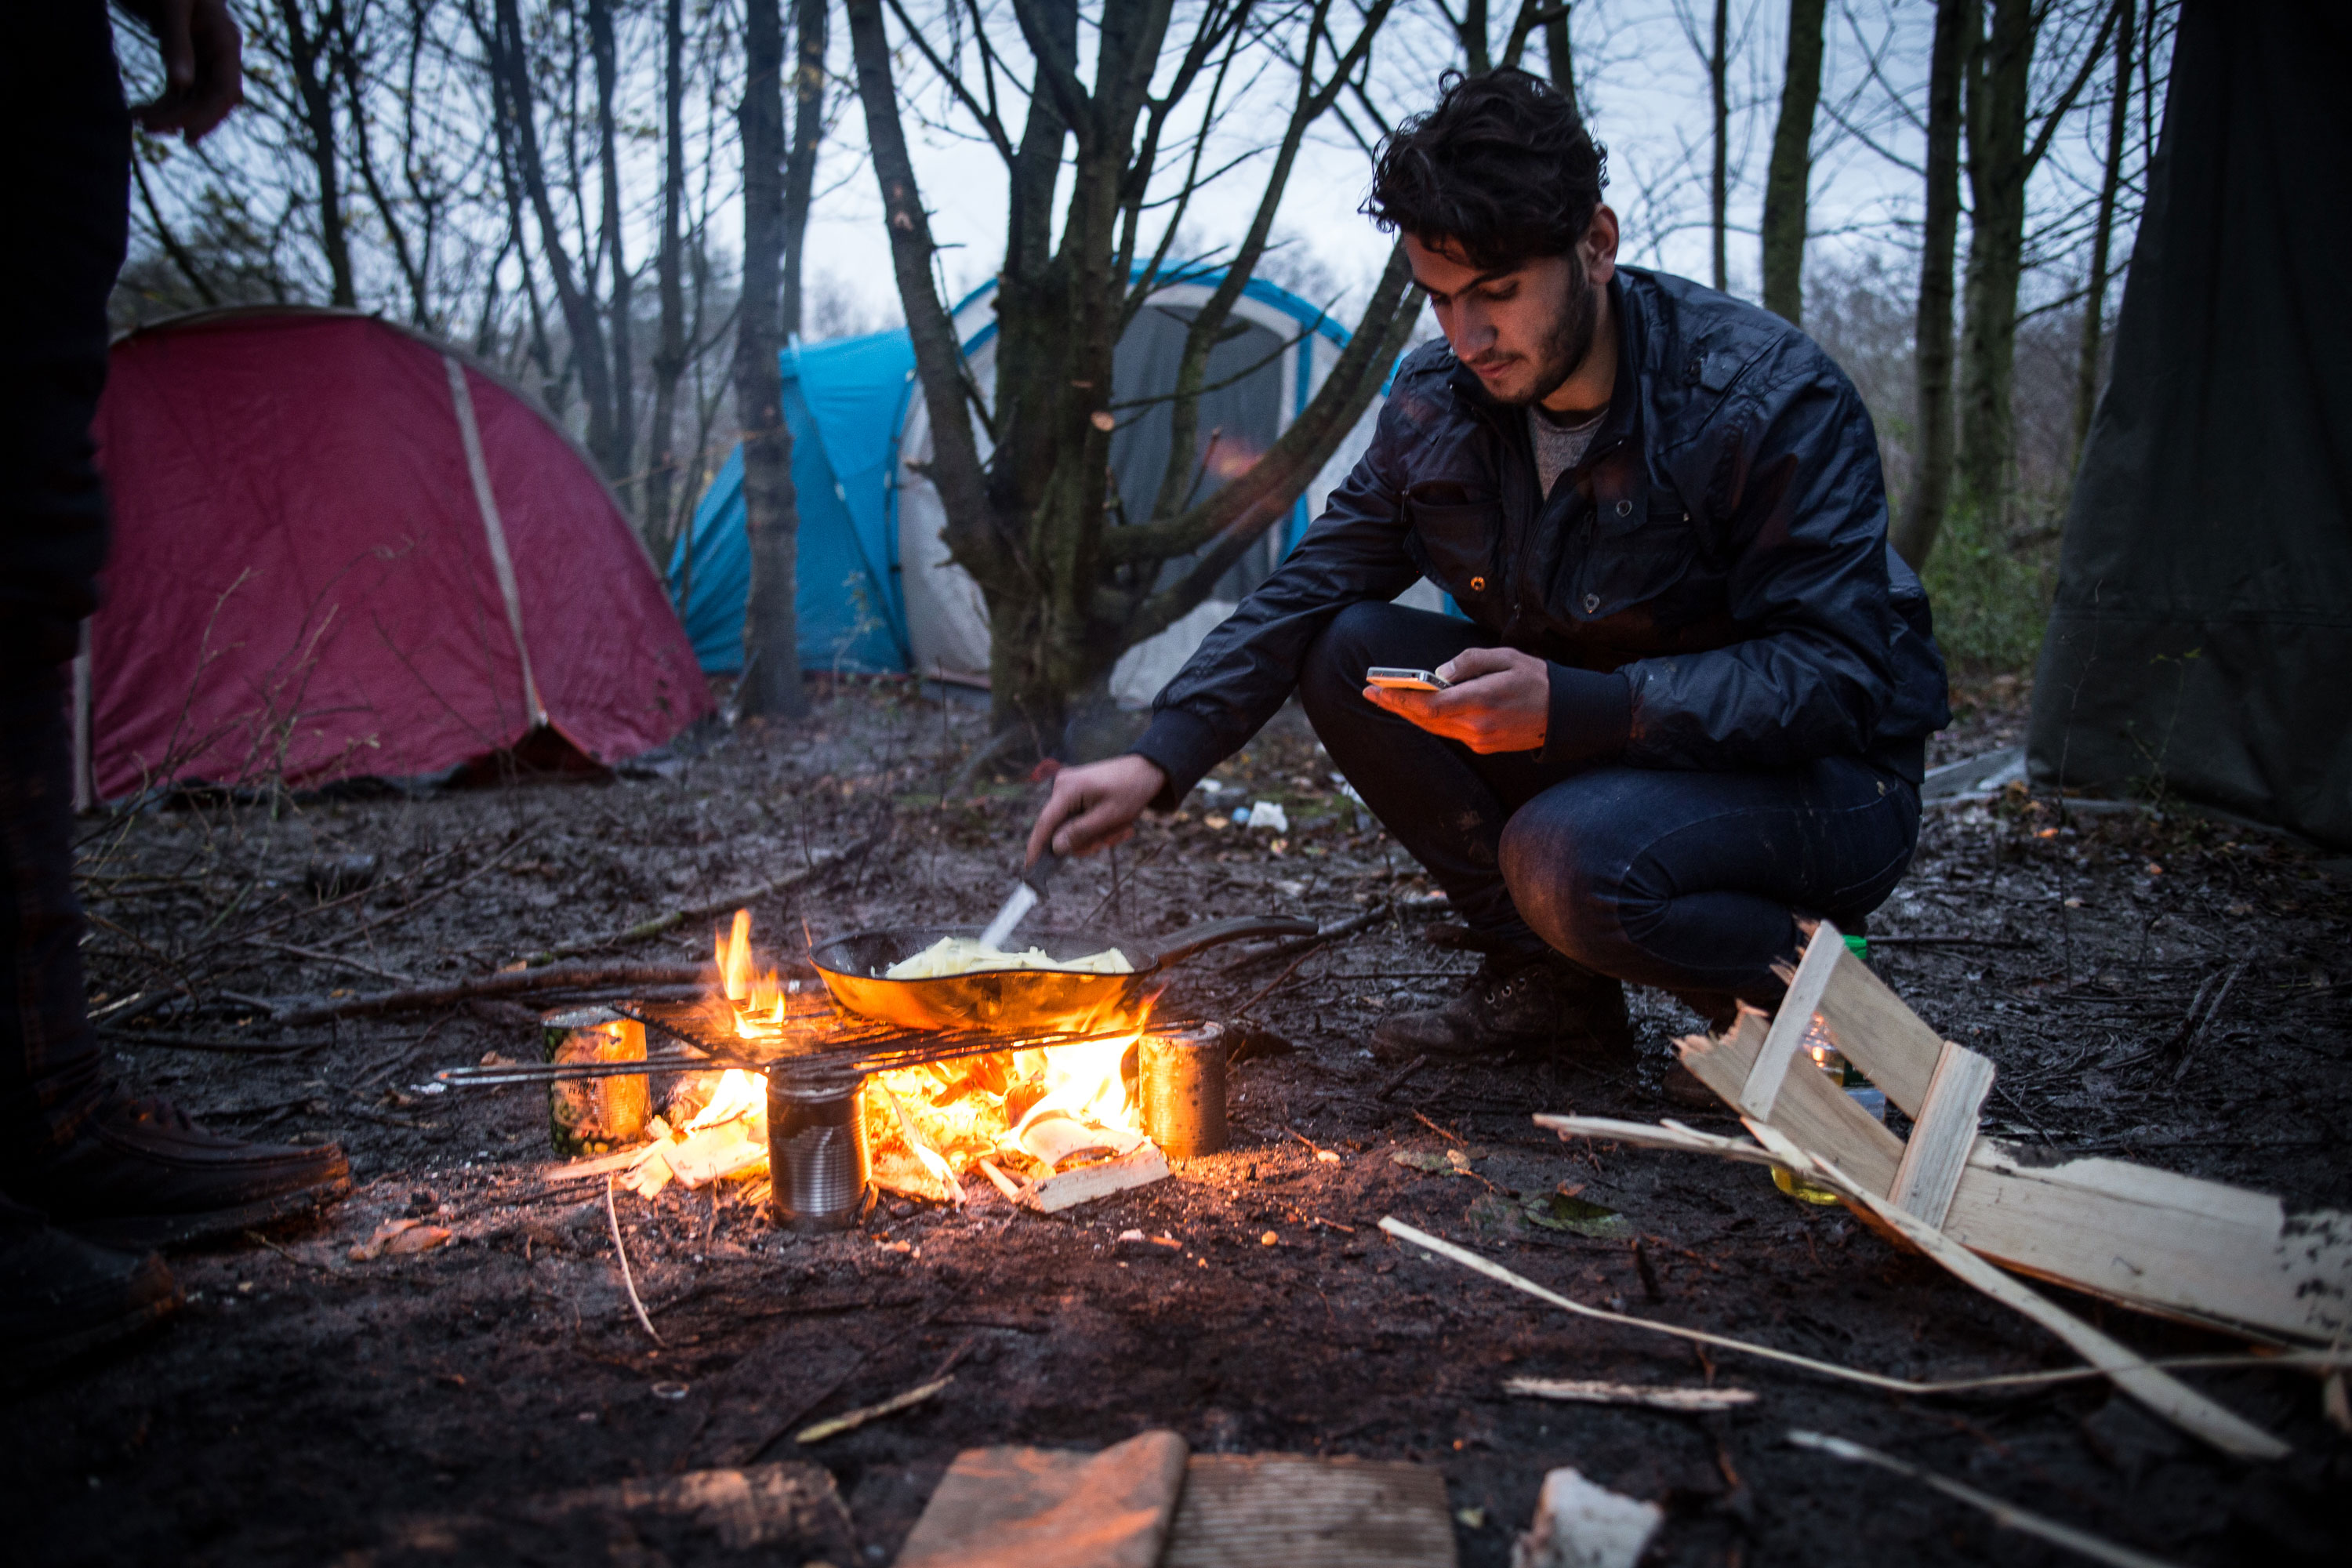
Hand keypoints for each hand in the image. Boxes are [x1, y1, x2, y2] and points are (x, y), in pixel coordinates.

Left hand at [132, 0, 243, 144]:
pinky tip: (140, 111)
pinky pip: (180, 92)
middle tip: (148, 128)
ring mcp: (204, 59)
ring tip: (137, 120)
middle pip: (210, 101)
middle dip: (183, 118)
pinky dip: (162, 105)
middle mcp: (219, 55)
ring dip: (168, 115)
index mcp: (225, 41)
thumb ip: (177, 43)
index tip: (185, 134)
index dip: (209, 117)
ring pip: (193, 100)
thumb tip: (181, 85)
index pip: (226, 91)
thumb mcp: (173, 5)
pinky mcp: (186, 60)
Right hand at [1026, 753, 1166, 861]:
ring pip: (1073, 827)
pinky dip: (1097, 827)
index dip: (1036, 848)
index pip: (1044, 823)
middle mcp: (1062, 787)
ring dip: (1097, 835)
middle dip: (1087, 840)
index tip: (1031, 869)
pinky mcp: (1077, 793)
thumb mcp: (1108, 816)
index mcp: (1067, 789)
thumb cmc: (1131, 789)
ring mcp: (1069, 790)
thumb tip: (1055, 848)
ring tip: (1121, 829)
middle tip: (1110, 841)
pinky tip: (1117, 825)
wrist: (1147, 769)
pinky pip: (1080, 819)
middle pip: (1061, 829)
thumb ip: (1079, 833)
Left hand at [1363, 645, 1550, 752]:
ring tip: (1387, 699)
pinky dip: (1431, 720)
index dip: (1401, 700)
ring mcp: (1480, 740)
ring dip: (1410, 714)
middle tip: (1370, 692)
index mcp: (1482, 701)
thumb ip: (1468, 663)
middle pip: (1426, 719)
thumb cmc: (1536, 679)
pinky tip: (1418, 709)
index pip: (1430, 706)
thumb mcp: (1504, 657)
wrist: (1566, 713)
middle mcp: (1477, 726)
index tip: (1378, 688)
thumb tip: (1438, 673)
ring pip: (1435, 728)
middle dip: (1396, 705)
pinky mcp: (1484, 745)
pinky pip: (1450, 732)